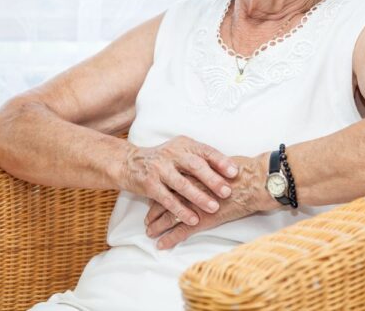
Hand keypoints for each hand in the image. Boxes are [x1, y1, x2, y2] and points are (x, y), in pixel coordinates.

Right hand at [119, 135, 239, 226]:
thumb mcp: (181, 151)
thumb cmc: (163, 159)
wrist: (129, 163)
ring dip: (199, 197)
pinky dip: (181, 210)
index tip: (235, 172)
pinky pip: (168, 199)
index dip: (220, 161)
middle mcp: (172, 154)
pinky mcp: (150, 185)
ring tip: (214, 207)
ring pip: (182, 184)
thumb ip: (200, 157)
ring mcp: (160, 169)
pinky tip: (193, 219)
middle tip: (227, 191)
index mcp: (184, 145)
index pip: (205, 151)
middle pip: (195, 166)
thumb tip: (231, 168)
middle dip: (212, 179)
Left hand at [144, 154, 273, 248]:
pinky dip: (170, 238)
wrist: (254, 182)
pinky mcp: (203, 219)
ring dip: (158, 226)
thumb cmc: (243, 171)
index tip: (153, 198)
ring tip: (150, 232)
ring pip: (170, 216)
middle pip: (165, 199)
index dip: (161, 191)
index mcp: (193, 172)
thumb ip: (208, 166)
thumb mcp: (221, 162)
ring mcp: (194, 204)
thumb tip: (205, 167)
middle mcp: (189, 187)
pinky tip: (162, 244)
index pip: (170, 183)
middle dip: (154, 211)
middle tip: (147, 220)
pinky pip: (182, 231)